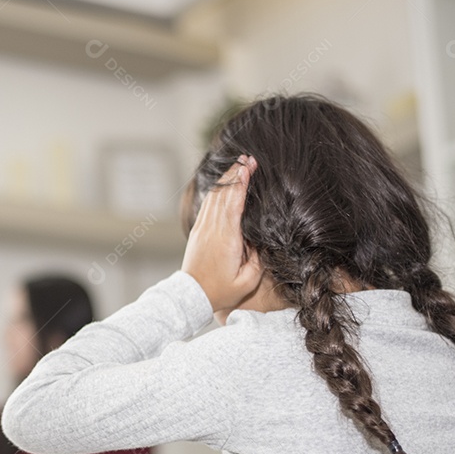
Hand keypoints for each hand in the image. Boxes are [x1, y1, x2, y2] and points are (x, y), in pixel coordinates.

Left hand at [180, 155, 261, 317]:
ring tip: (238, 165)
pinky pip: (208, 204)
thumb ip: (258, 259)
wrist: (192, 295)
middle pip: (223, 194)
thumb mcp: (247, 281)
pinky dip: (218, 190)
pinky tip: (225, 183)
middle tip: (248, 158)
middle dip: (235, 174)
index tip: (248, 167)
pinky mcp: (198, 230)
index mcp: (226, 239)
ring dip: (226, 179)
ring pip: (214, 197)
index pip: (233, 204)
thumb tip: (262, 240)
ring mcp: (203, 228)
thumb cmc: (221, 291)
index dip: (241, 183)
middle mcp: (212, 229)